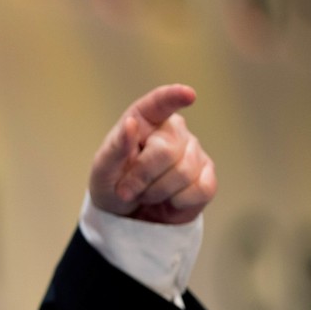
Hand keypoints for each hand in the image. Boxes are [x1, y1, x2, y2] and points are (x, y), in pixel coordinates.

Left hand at [89, 84, 216, 223]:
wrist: (126, 215)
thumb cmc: (113, 184)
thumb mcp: (103, 169)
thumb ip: (115, 147)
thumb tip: (130, 124)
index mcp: (143, 120)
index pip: (159, 103)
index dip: (173, 97)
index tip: (187, 94)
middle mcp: (173, 130)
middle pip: (166, 151)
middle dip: (142, 177)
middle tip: (127, 189)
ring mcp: (193, 152)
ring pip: (184, 173)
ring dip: (156, 192)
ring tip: (145, 193)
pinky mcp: (207, 176)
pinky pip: (201, 189)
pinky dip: (178, 202)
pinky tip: (168, 200)